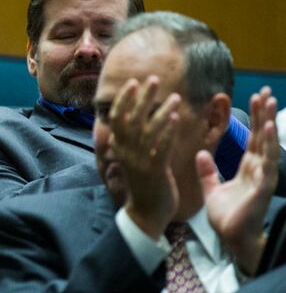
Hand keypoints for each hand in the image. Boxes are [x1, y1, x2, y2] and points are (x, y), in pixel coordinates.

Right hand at [111, 76, 180, 238]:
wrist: (145, 213)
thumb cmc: (143, 184)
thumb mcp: (132, 159)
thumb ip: (132, 140)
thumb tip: (135, 118)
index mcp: (119, 149)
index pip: (117, 118)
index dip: (124, 99)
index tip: (132, 83)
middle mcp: (126, 153)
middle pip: (131, 119)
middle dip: (142, 98)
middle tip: (152, 79)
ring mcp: (139, 162)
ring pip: (148, 131)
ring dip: (161, 112)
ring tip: (174, 96)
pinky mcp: (153, 171)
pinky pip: (160, 148)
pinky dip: (167, 132)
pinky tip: (175, 119)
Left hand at [199, 87, 278, 272]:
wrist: (230, 238)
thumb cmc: (226, 216)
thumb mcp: (212, 189)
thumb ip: (207, 172)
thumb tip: (201, 153)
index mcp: (247, 168)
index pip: (253, 138)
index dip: (254, 119)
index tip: (255, 98)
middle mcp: (258, 169)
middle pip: (262, 136)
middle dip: (264, 114)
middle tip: (265, 91)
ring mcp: (262, 177)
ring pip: (268, 145)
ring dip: (268, 123)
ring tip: (268, 102)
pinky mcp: (263, 187)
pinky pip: (268, 163)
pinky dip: (269, 146)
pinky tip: (268, 130)